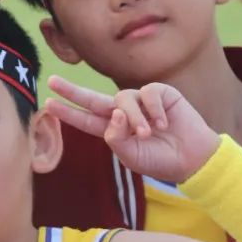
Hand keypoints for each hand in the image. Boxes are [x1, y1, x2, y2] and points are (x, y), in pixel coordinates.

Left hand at [44, 76, 220, 183]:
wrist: (193, 158)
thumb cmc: (160, 159)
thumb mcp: (131, 157)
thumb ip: (116, 138)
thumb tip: (113, 113)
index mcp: (113, 130)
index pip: (86, 120)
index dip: (68, 113)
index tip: (49, 104)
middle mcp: (123, 113)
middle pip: (93, 99)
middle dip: (72, 91)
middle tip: (52, 81)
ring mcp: (140, 101)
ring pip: (123, 99)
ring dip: (134, 117)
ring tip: (148, 133)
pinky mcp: (159, 92)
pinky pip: (148, 93)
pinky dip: (154, 109)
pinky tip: (164, 123)